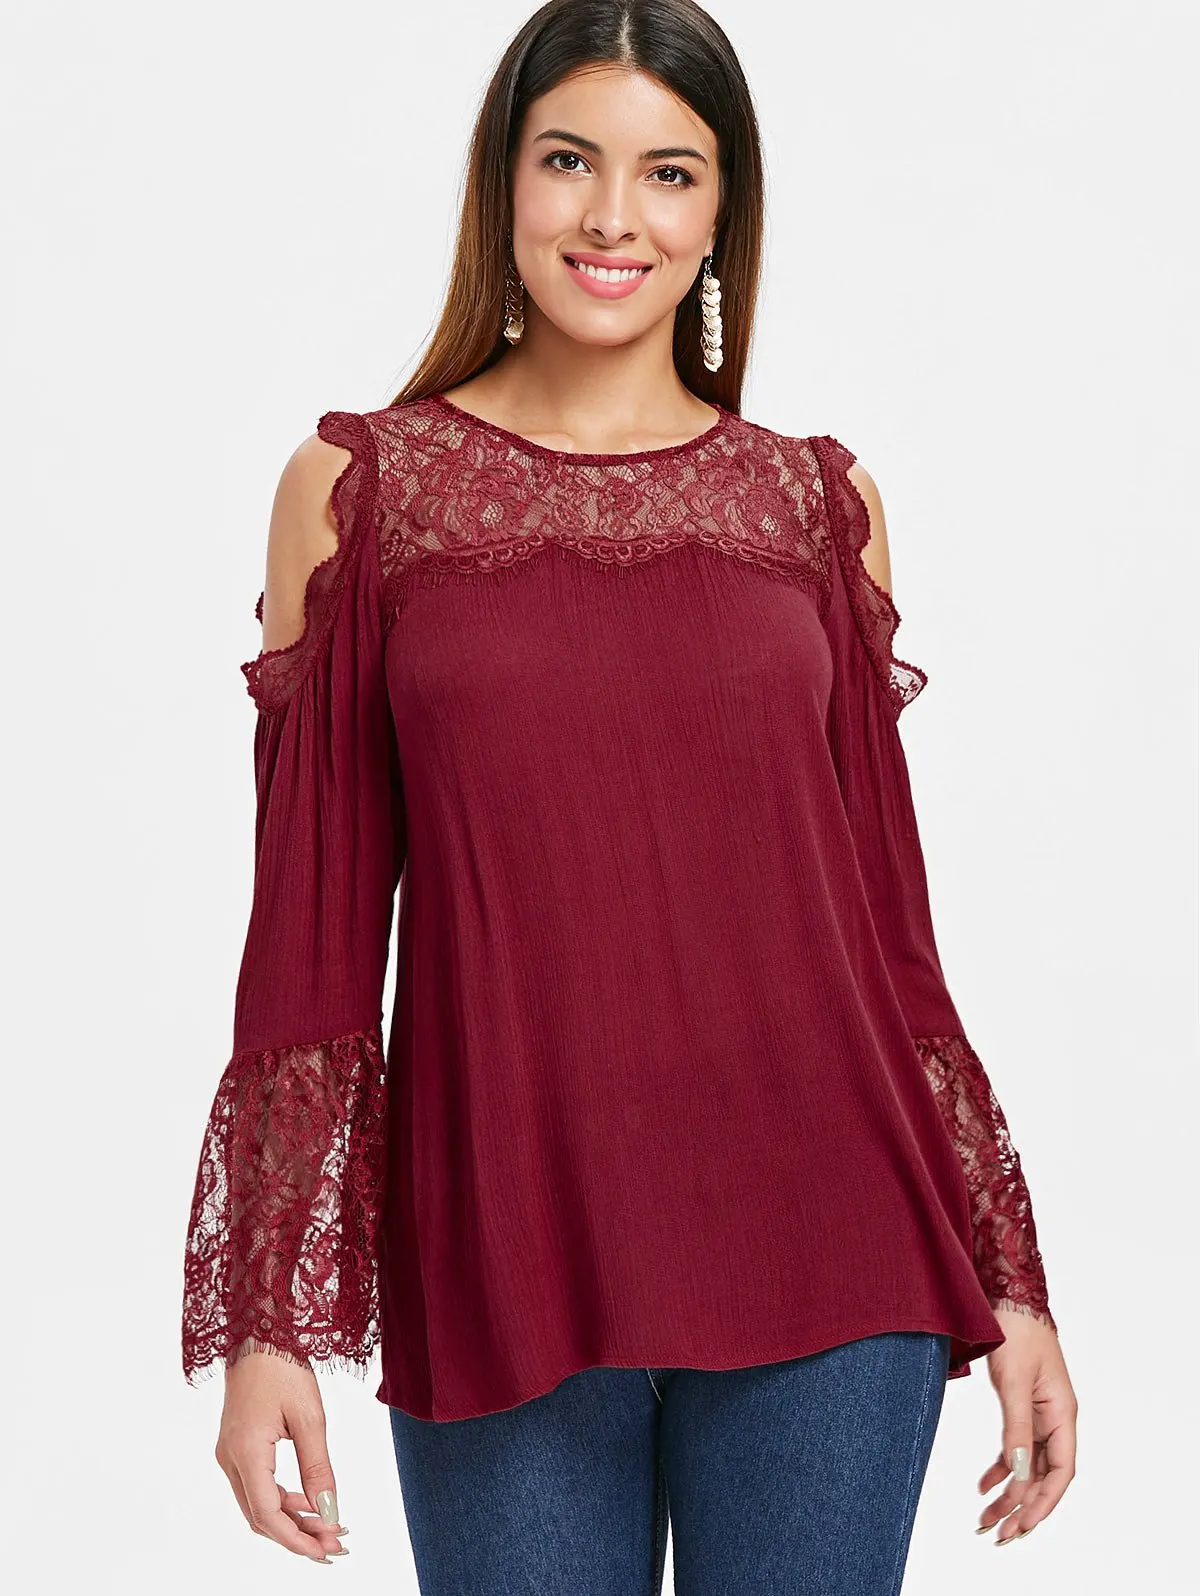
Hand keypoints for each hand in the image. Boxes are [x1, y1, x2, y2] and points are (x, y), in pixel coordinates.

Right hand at [215, 1344, 349, 1561]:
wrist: (259, 1330)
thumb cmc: (284, 1365)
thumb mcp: (310, 1417)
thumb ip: (318, 1467)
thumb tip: (330, 1511)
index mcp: (246, 1452)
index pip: (268, 1515)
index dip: (298, 1539)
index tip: (327, 1551)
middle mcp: (230, 1459)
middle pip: (260, 1517)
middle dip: (297, 1535)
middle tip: (334, 1544)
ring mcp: (229, 1453)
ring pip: (256, 1505)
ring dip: (290, 1519)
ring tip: (327, 1525)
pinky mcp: (236, 1446)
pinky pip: (255, 1486)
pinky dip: (281, 1500)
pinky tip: (307, 1499)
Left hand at [976, 1305, 1076, 1544]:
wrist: (1007, 1295)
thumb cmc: (1016, 1331)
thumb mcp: (1013, 1381)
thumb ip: (1016, 1428)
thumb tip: (1016, 1473)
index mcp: (1062, 1414)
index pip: (1060, 1471)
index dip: (1043, 1502)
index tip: (1021, 1525)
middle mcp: (1055, 1419)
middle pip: (1043, 1475)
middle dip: (1021, 1507)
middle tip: (997, 1534)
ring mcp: (1039, 1413)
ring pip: (1026, 1465)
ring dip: (1008, 1493)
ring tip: (985, 1519)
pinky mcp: (1021, 1406)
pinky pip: (1014, 1446)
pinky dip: (1000, 1467)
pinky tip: (983, 1485)